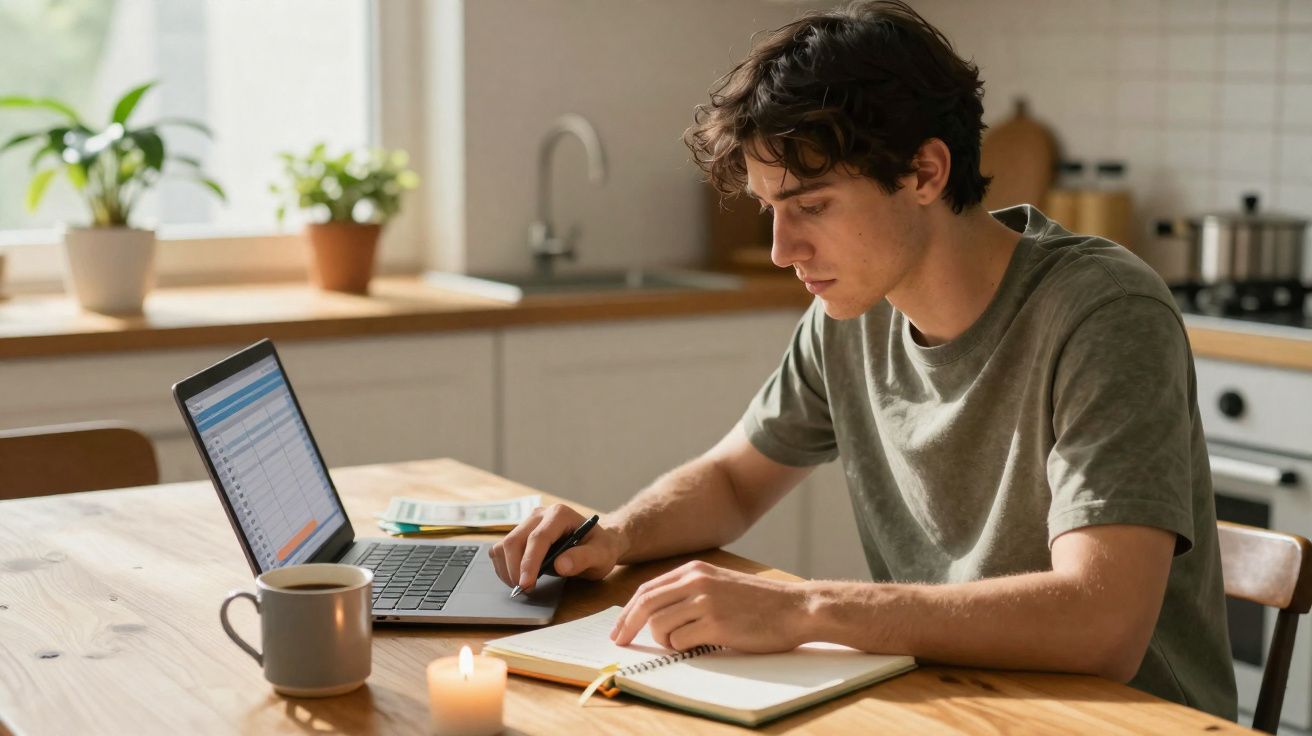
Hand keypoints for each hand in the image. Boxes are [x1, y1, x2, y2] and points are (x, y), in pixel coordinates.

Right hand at [489, 504, 626, 592]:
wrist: (596, 543)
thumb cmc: (600, 548)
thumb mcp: (601, 555)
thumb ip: (584, 558)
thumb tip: (561, 565)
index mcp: (560, 514)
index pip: (538, 538)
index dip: (529, 562)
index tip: (526, 584)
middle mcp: (539, 515)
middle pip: (514, 541)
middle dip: (515, 569)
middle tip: (524, 590)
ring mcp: (526, 524)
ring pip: (503, 545)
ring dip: (507, 569)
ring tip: (522, 586)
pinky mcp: (519, 534)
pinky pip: (500, 550)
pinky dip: (504, 567)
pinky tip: (518, 578)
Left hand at [609, 560, 811, 652]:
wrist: (794, 608)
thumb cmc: (758, 602)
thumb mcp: (719, 584)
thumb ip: (689, 591)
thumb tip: (653, 613)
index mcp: (694, 571)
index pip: (646, 589)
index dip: (627, 611)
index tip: (619, 629)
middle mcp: (696, 582)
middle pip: (644, 605)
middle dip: (627, 626)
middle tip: (620, 643)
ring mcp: (705, 602)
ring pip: (659, 626)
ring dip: (663, 641)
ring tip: (684, 642)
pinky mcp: (716, 624)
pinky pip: (680, 642)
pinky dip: (683, 648)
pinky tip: (700, 644)